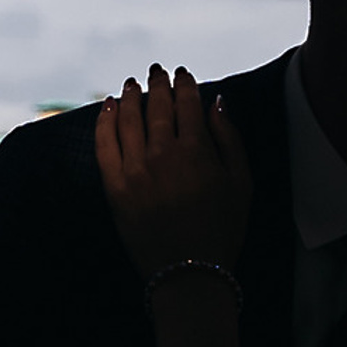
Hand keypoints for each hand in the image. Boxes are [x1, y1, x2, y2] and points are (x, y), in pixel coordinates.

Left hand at [94, 66, 250, 281]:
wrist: (189, 274)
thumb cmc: (222, 230)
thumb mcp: (241, 183)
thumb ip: (229, 139)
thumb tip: (216, 102)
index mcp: (197, 151)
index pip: (187, 104)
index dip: (184, 84)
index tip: (182, 74)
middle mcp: (163, 154)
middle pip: (156, 107)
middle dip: (157, 85)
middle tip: (155, 73)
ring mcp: (135, 170)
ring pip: (128, 120)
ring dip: (130, 97)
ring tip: (131, 86)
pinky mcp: (115, 188)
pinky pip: (104, 145)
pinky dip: (105, 122)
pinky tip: (107, 108)